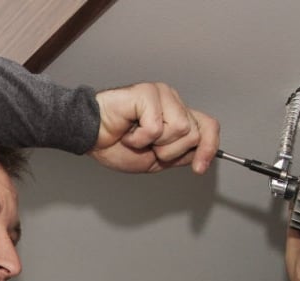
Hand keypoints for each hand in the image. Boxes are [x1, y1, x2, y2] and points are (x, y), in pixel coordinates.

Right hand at [89, 83, 218, 174]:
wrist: (90, 138)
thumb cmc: (115, 145)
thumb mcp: (156, 160)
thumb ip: (180, 154)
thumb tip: (202, 155)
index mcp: (177, 115)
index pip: (208, 127)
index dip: (210, 148)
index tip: (199, 168)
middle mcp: (173, 102)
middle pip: (194, 134)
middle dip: (169, 151)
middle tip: (147, 147)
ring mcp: (162, 94)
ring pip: (180, 129)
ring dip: (155, 143)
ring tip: (136, 137)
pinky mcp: (147, 92)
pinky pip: (156, 127)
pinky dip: (139, 138)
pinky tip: (128, 131)